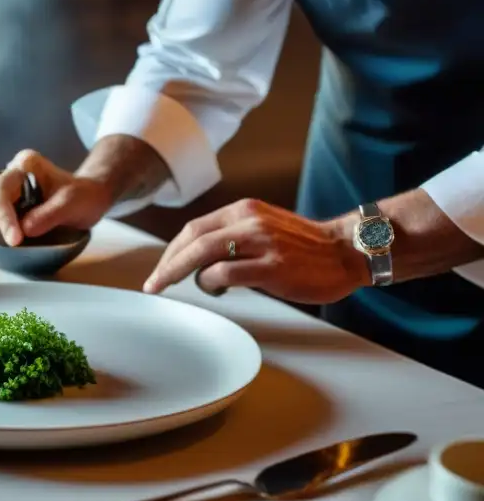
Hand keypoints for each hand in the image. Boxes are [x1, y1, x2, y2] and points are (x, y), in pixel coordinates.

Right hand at [0, 149, 112, 245]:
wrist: (88, 198)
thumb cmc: (82, 196)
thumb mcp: (72, 204)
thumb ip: (49, 214)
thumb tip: (24, 229)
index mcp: (24, 165)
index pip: (1, 189)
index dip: (4, 216)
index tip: (15, 240)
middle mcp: (9, 173)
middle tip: (9, 247)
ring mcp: (5, 190)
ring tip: (6, 248)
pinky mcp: (5, 206)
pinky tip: (5, 245)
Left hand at [142, 198, 367, 303]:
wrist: (347, 251)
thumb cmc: (305, 247)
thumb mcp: (263, 228)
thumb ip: (233, 237)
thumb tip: (198, 260)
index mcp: (244, 210)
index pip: (194, 228)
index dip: (172, 250)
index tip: (159, 268)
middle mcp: (249, 221)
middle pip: (192, 238)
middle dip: (167, 263)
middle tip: (153, 283)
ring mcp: (261, 242)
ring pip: (203, 253)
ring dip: (180, 273)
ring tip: (174, 287)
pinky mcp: (272, 266)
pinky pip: (226, 273)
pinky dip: (210, 283)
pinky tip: (216, 290)